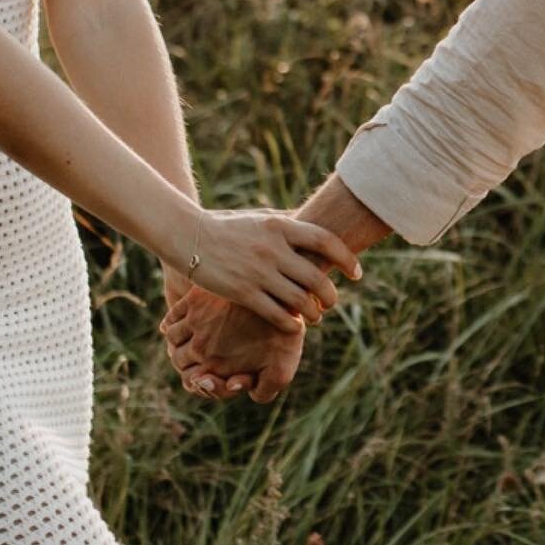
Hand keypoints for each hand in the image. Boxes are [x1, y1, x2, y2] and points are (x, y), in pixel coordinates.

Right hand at [159, 276, 303, 402]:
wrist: (283, 299)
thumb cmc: (284, 339)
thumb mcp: (281, 374)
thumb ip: (261, 392)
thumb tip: (236, 387)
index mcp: (216, 367)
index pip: (190, 381)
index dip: (198, 382)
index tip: (209, 374)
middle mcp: (200, 346)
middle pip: (178, 359)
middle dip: (186, 361)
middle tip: (199, 356)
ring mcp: (195, 321)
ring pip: (171, 337)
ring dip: (176, 342)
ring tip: (188, 340)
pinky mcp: (196, 299)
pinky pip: (172, 315)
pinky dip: (170, 323)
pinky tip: (177, 324)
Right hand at [184, 207, 359, 334]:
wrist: (187, 236)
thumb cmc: (226, 227)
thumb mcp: (259, 219)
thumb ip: (287, 226)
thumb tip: (318, 230)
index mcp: (279, 226)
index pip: (326, 241)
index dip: (347, 259)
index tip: (356, 274)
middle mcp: (272, 249)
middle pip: (317, 278)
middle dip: (331, 296)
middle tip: (331, 302)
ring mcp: (258, 272)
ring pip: (301, 302)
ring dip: (313, 314)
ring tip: (314, 316)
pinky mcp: (243, 292)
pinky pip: (278, 315)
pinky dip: (292, 324)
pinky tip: (294, 326)